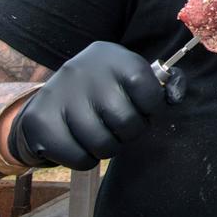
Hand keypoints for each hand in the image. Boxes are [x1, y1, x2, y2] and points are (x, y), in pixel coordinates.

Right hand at [8, 41, 185, 169]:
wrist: (52, 99)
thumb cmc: (104, 90)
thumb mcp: (129, 76)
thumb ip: (160, 84)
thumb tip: (176, 94)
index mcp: (112, 56)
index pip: (145, 85)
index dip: (152, 106)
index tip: (146, 111)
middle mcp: (83, 70)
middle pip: (125, 119)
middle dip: (131, 132)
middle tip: (123, 129)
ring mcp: (59, 95)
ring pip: (102, 142)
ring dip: (110, 148)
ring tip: (105, 136)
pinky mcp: (40, 121)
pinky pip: (78, 158)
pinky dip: (87, 160)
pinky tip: (84, 145)